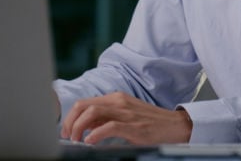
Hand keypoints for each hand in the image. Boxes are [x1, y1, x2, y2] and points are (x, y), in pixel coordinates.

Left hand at [60, 91, 192, 144]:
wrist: (174, 125)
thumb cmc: (150, 122)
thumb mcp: (126, 115)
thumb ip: (106, 118)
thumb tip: (86, 128)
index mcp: (115, 98)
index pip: (84, 102)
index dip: (70, 117)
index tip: (66, 131)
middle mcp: (118, 101)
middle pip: (83, 105)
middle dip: (70, 121)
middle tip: (68, 137)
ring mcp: (125, 112)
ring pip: (92, 113)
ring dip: (79, 127)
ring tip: (77, 140)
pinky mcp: (133, 126)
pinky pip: (109, 126)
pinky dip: (95, 134)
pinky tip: (90, 142)